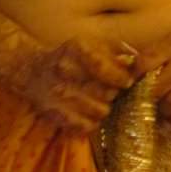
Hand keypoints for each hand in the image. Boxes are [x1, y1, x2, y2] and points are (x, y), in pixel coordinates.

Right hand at [16, 35, 138, 135]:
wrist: (34, 71)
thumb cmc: (73, 56)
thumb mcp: (93, 44)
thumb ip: (118, 51)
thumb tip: (136, 64)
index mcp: (75, 49)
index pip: (102, 67)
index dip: (120, 77)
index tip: (126, 81)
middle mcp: (64, 70)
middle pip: (106, 92)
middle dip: (113, 93)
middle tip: (110, 91)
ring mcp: (57, 94)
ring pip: (100, 111)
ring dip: (104, 107)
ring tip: (98, 100)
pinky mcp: (54, 113)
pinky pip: (86, 126)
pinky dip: (92, 121)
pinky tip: (88, 112)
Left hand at [133, 5, 170, 126]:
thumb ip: (161, 51)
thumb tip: (137, 71)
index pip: (146, 63)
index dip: (134, 76)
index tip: (128, 83)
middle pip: (158, 88)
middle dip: (146, 98)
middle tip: (138, 103)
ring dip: (161, 111)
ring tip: (155, 112)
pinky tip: (170, 124)